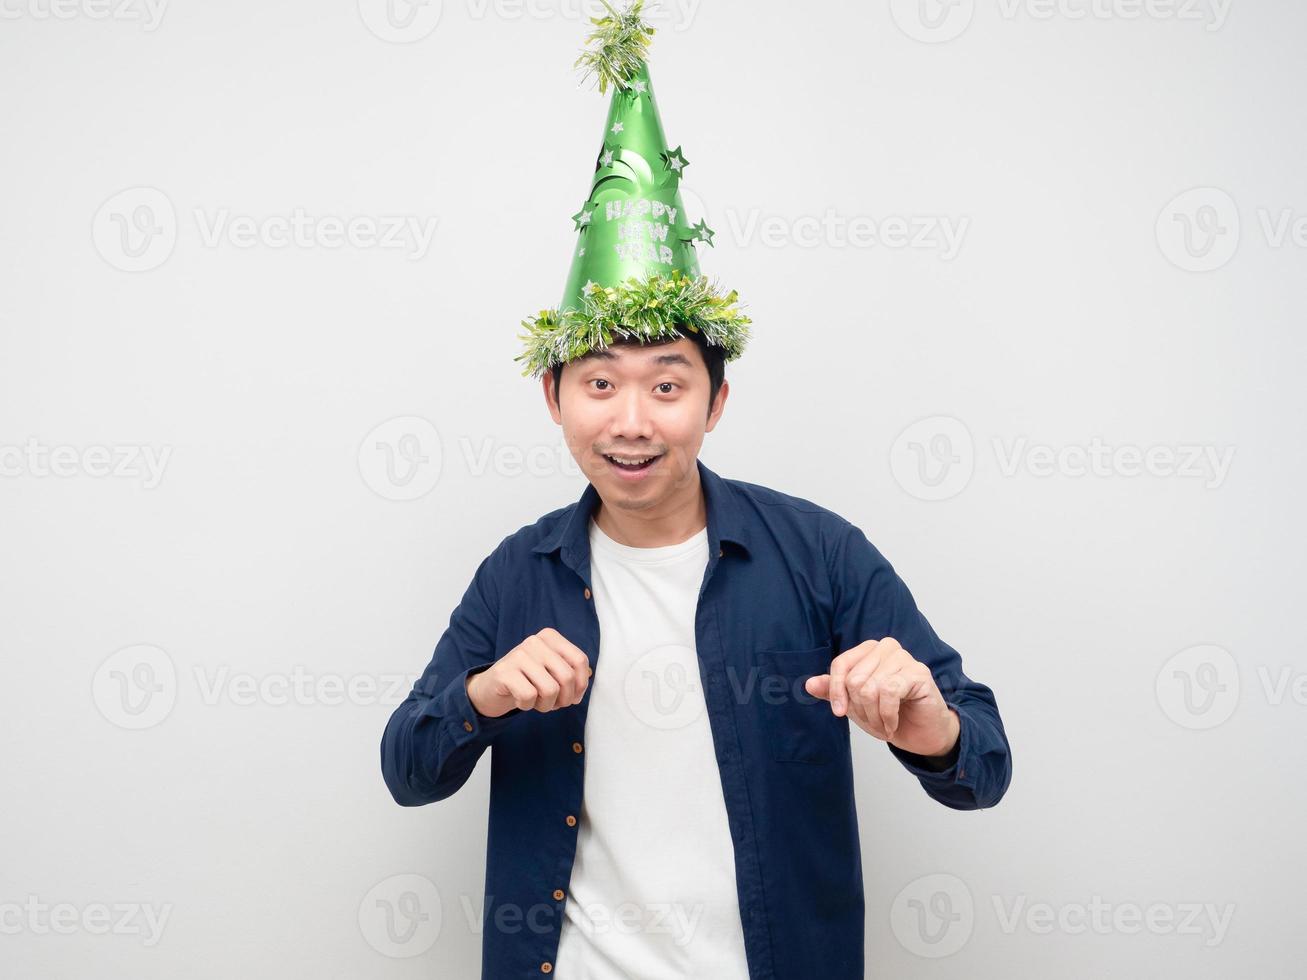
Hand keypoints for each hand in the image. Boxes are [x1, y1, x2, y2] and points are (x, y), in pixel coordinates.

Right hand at [466, 628, 592, 717]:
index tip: (573, 697)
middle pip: (567, 677)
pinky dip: (527, 706)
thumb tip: (578, 692)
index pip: (580, 660)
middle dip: (564, 699)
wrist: (492, 687)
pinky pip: (529, 696)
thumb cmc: (529, 681)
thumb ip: (571, 676)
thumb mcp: (552, 672)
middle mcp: (534, 641)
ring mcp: (518, 655)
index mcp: (550, 637)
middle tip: (554, 704)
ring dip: (546, 705)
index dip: (581, 685)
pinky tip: (519, 700)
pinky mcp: (504, 672)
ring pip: (550, 690)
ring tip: (536, 702)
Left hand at [804, 637, 958, 757]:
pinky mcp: (919, 672)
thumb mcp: (854, 703)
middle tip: (873, 721)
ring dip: (874, 716)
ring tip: (883, 724)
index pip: (841, 665)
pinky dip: (887, 715)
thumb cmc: (889, 713)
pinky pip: (890, 692)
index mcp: (868, 649)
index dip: (836, 692)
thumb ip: (833, 691)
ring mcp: (905, 658)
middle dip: (860, 709)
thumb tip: (809, 684)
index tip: (840, 712)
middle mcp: (886, 647)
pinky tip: (893, 723)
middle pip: (855, 680)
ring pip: (871, 688)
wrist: (920, 733)